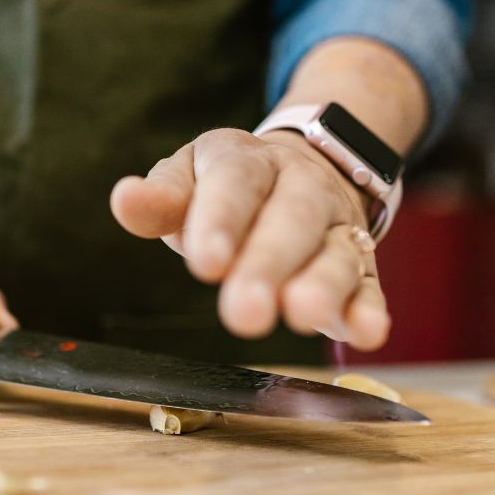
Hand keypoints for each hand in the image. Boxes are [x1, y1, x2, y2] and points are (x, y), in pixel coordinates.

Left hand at [109, 128, 390, 349]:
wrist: (307, 168)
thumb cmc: (229, 186)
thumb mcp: (191, 176)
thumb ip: (162, 196)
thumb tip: (124, 200)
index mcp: (251, 162)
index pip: (236, 183)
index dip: (222, 221)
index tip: (205, 263)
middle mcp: (303, 189)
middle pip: (292, 220)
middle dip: (268, 264)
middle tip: (245, 311)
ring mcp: (337, 228)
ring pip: (336, 253)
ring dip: (323, 286)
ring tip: (303, 313)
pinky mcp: (362, 267)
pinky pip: (370, 286)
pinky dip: (369, 310)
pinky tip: (366, 333)